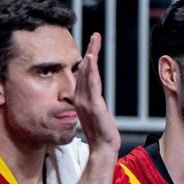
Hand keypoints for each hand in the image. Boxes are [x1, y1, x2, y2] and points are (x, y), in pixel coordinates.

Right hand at [72, 32, 118, 153]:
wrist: (103, 148)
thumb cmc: (101, 132)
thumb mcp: (96, 113)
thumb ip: (93, 102)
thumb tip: (93, 95)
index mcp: (82, 99)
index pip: (84, 75)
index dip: (88, 60)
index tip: (92, 45)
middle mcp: (81, 98)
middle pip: (85, 71)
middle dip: (91, 52)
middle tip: (96, 36)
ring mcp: (86, 101)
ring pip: (87, 75)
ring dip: (91, 58)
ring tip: (94, 43)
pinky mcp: (93, 106)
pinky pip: (91, 85)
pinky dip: (90, 72)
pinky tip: (91, 60)